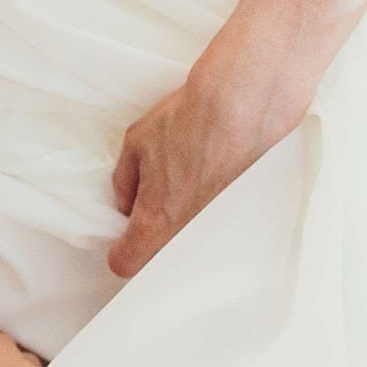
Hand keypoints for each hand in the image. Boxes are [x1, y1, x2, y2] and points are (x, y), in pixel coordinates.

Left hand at [107, 20, 322, 277]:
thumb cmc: (189, 121)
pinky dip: (215, 213)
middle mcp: (188, 237)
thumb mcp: (136, 143)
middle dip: (155, 237)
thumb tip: (127, 203)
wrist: (245, 103)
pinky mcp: (247, 217)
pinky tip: (216, 182)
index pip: (125, 263)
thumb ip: (124, 181)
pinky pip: (222, 228)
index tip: (123, 235)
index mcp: (154, 223)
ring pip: (193, 244)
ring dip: (187, 224)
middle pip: (162, 258)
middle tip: (158, 203)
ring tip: (191, 186)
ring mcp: (220, 231)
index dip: (120, 249)